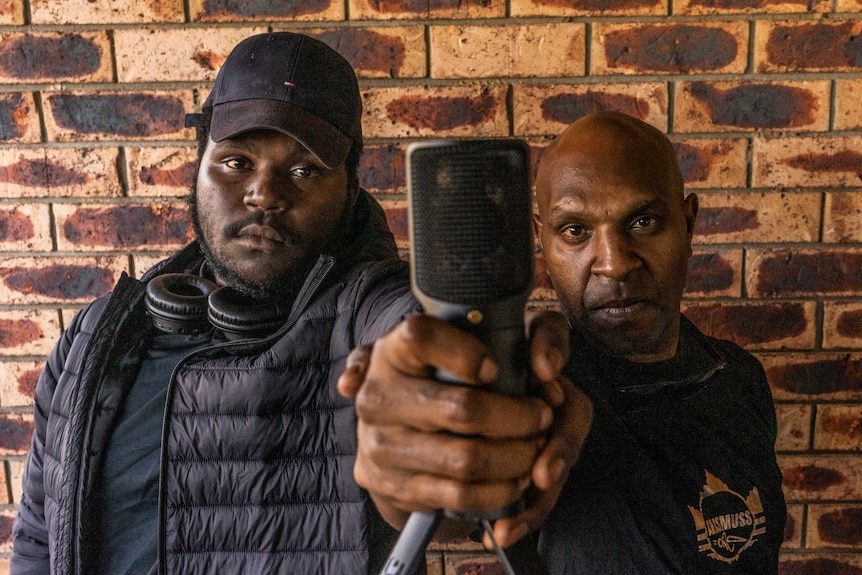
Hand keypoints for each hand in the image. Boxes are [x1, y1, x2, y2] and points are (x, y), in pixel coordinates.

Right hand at [338, 311, 591, 543]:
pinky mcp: (393, 485)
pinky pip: (459, 495)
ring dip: (516, 457)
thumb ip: (525, 334)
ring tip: (535, 447)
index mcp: (392, 349)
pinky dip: (499, 490)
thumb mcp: (465, 340)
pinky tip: (516, 477)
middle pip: (463, 408)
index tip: (495, 367)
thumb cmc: (444, 375)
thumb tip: (547, 367)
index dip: (466, 353)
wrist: (391, 429)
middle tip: (542, 416)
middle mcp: (378, 395)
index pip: (422, 336)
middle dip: (519, 417)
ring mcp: (380, 444)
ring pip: (467, 459)